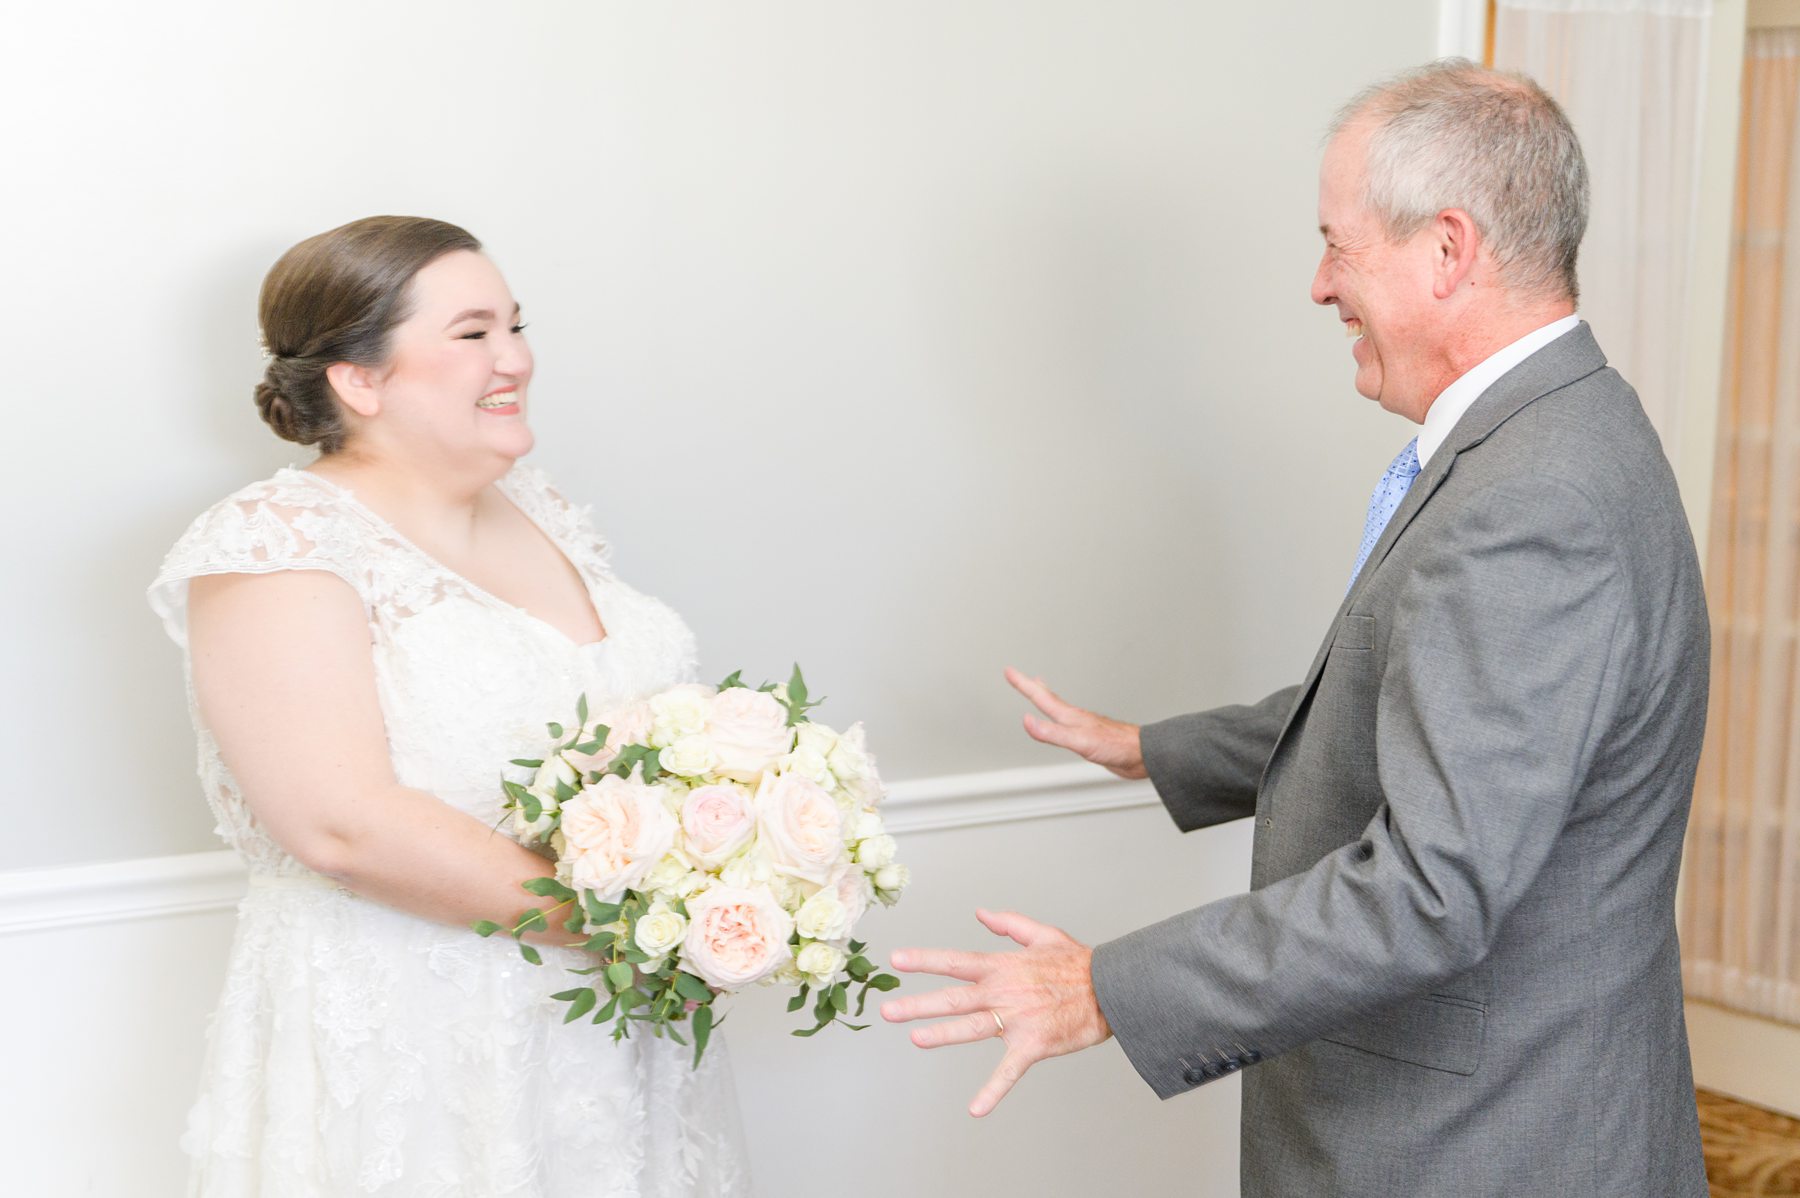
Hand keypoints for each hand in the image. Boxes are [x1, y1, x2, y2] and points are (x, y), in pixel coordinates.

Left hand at [882, 908, 1112, 1117]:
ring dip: (942, 1034)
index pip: (955, 962)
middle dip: (918, 1004)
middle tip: (888, 1011)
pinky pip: (1009, 1071)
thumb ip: (1008, 924)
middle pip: (953, 998)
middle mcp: (1003, 992)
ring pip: (971, 1028)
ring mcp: (1017, 1019)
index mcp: (1002, 966)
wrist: (1111, 989)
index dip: (924, 960)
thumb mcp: (1042, 933)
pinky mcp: (1033, 1045)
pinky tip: (976, 1109)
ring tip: (916, 1038)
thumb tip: (981, 914)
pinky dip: (993, 1091)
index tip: (896, 961)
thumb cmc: (1077, 963)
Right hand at [1005, 667, 1146, 779]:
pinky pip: (1066, 723)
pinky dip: (1057, 716)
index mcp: (1070, 717)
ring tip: (1038, 689)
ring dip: (1044, 698)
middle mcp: (1074, 718)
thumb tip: (1027, 721)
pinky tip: (1061, 720)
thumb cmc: (1115, 746)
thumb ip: (1052, 733)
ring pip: (1058, 708)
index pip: (1040, 697)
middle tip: (1017, 676)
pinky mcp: (1089, 737)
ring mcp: (1082, 726)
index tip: (1010, 671)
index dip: (1023, 684)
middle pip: (1047, 698)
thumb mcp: (1078, 741)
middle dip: (1030, 686)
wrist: (1140, 754)